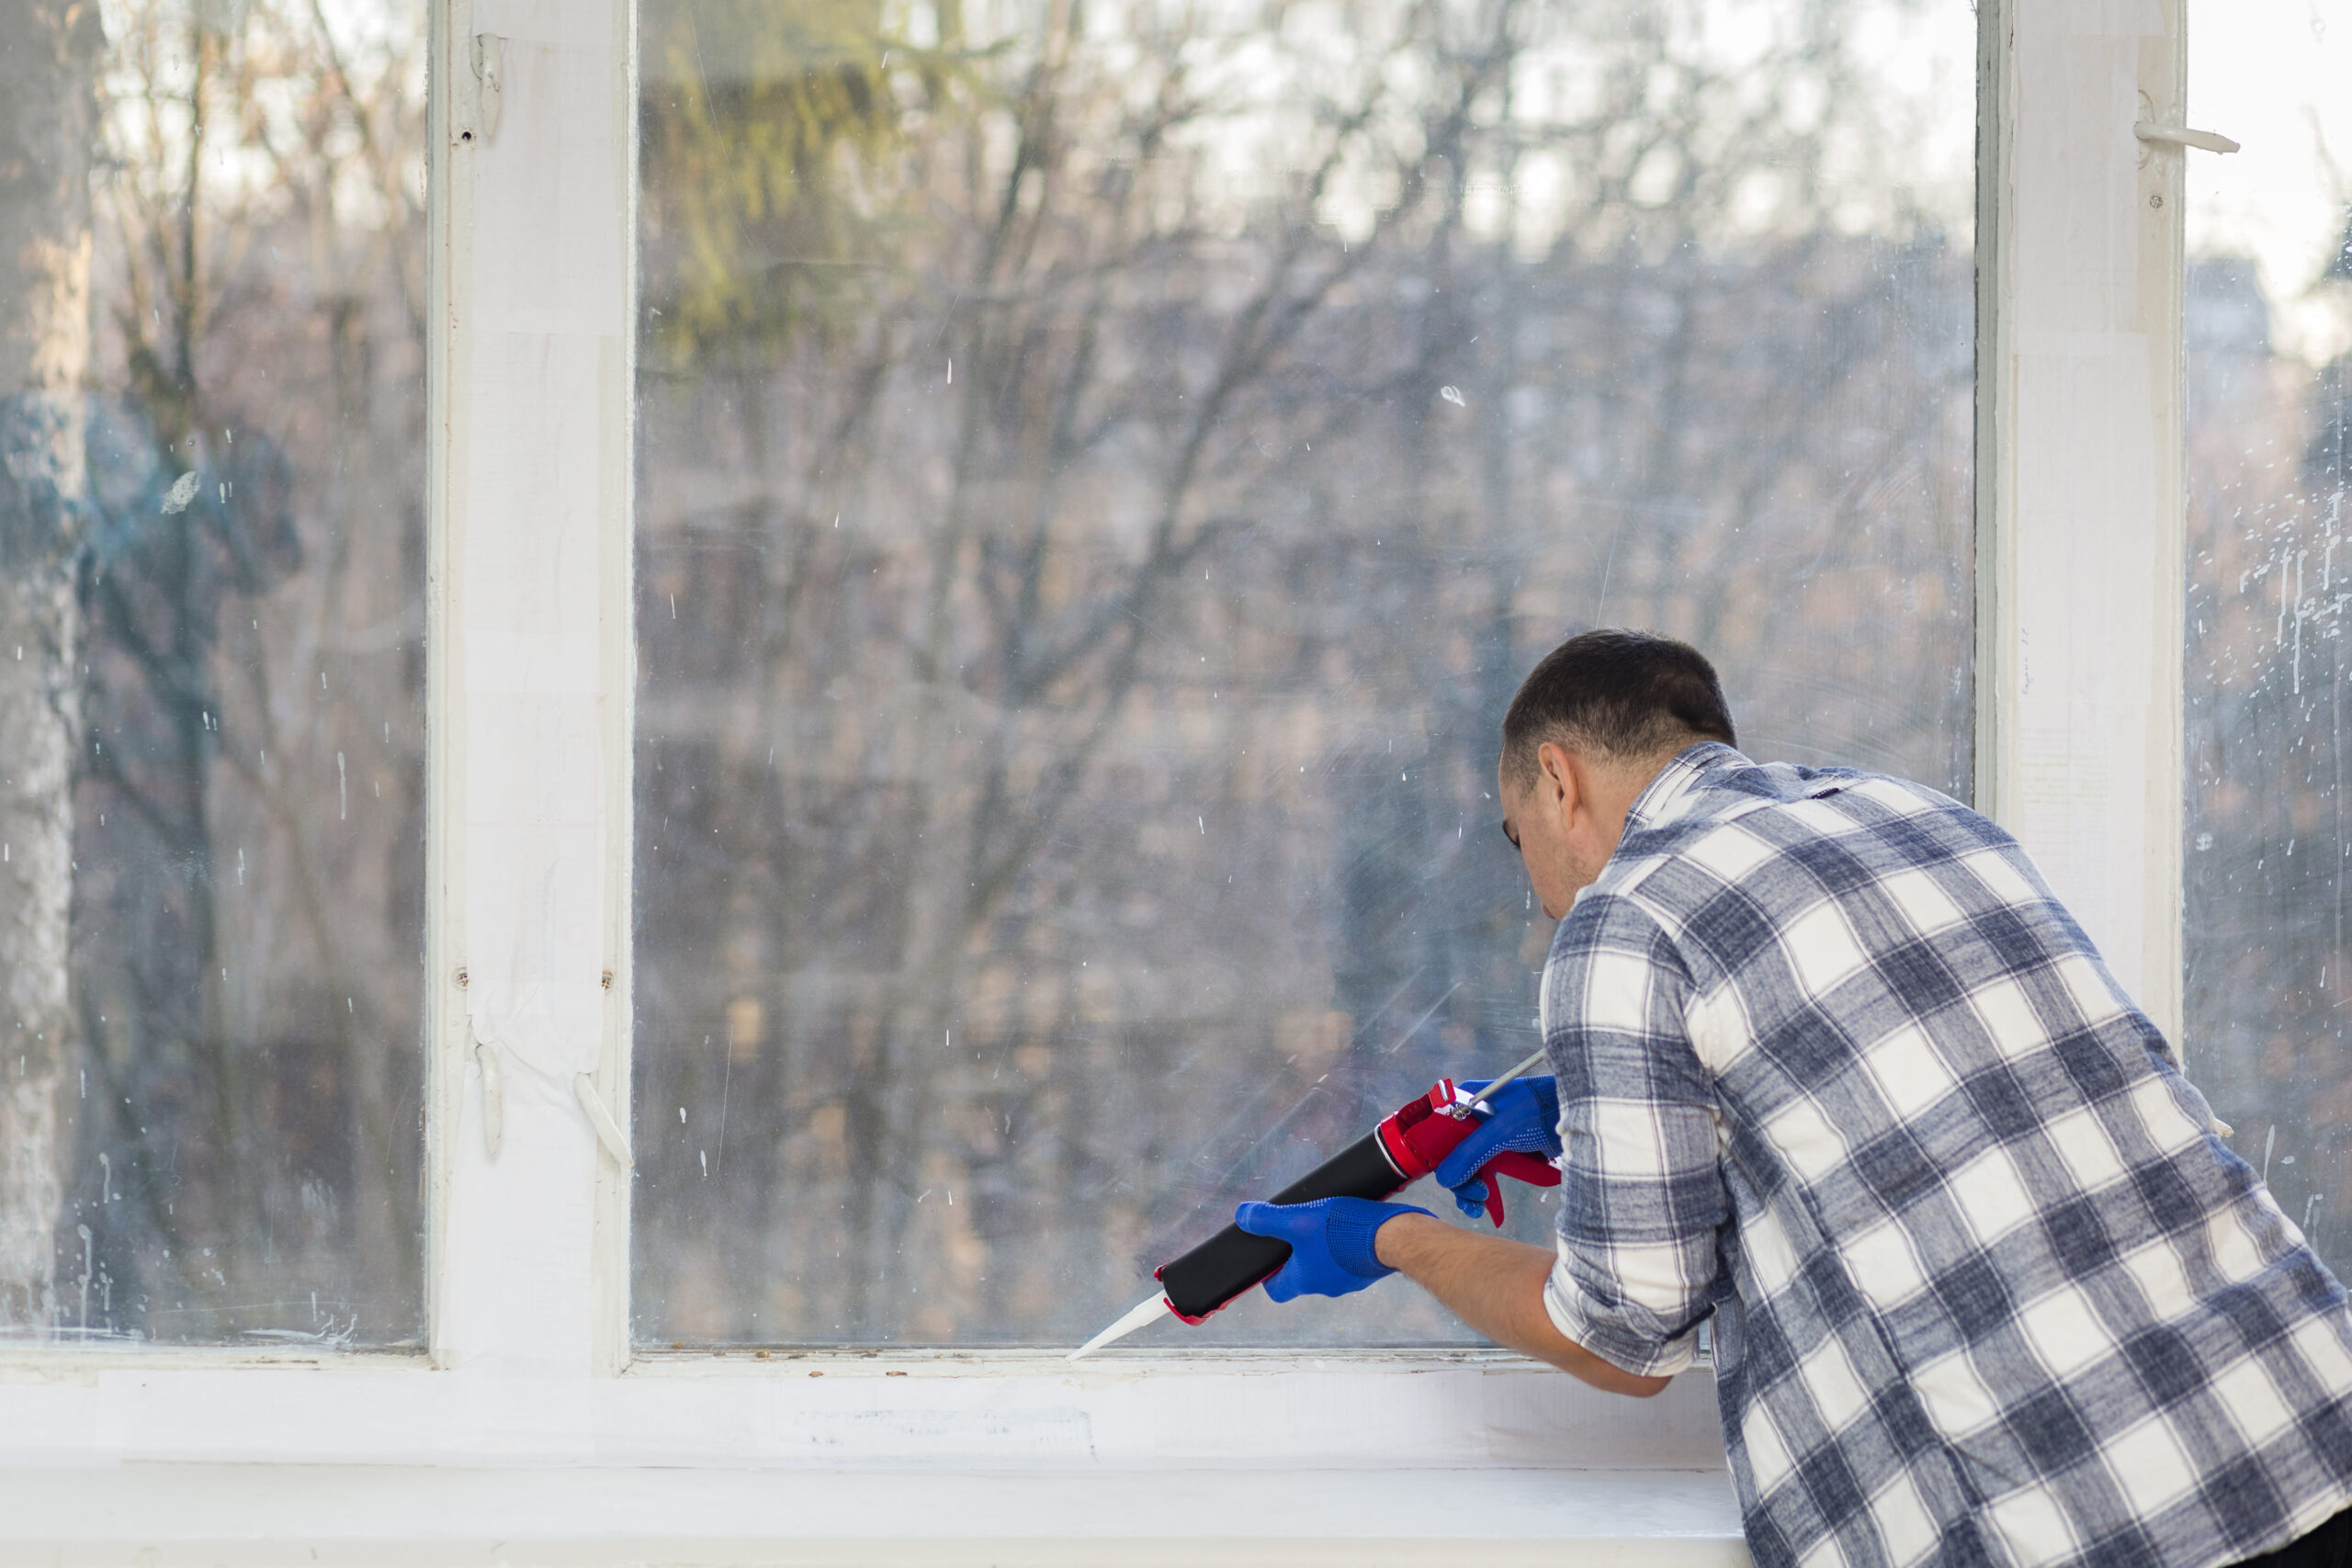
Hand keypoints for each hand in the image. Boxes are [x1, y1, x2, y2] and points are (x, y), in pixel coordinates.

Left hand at [1233, 1196, 1433, 1301]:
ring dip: (1324, 1249)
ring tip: (1326, 1223)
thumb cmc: (1344, 1231)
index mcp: (1305, 1280)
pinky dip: (1346, 1246)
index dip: (1268, 1276)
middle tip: (1298, 1230)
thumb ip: (1268, 1219)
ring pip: (1328, 1267)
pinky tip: (1350, 1226)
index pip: (1276, 1290)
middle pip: (1303, 1275)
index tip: (1267, 1260)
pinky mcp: (1368, 1269)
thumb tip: (1242, 1216)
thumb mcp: (1298, 1219)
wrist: (1395, 1238)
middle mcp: (1326, 1287)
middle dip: (1298, 1254)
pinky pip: (1349, 1259)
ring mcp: (1349, 1280)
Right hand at [1432, 1076, 1562, 1222]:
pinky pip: (1485, 1172)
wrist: (1578, 1117)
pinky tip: (1485, 1206)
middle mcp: (1473, 1117)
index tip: (1446, 1178)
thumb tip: (1443, 1180)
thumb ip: (1470, 1154)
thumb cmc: (1538, 1111)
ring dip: (1469, 1188)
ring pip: (1467, 1166)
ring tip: (1479, 1206)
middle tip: (1475, 1196)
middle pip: (1451, 1153)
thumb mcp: (1501, 1130)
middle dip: (1459, 1178)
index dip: (1437, 1155)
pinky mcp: (1504, 1151)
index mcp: (1466, 1101)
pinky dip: (1483, 1189)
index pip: (1438, 1131)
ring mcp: (1489, 1136)